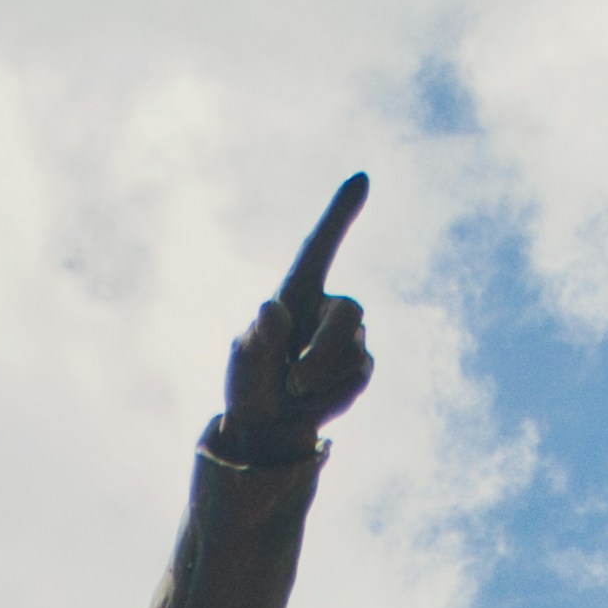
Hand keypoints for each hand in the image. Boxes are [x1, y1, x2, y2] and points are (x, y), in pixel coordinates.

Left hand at [214, 173, 373, 461]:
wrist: (267, 430)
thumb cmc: (251, 386)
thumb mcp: (246, 364)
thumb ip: (260, 340)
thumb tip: (272, 309)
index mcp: (295, 293)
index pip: (319, 247)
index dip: (339, 213)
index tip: (361, 177)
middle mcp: (326, 308)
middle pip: (350, 311)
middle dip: (324, 350)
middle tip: (294, 381)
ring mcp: (348, 337)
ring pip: (354, 351)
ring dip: (320, 382)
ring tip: (291, 394)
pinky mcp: (359, 366)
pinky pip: (357, 379)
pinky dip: (330, 400)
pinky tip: (309, 405)